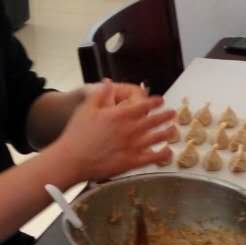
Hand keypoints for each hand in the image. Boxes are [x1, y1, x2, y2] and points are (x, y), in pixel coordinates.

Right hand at [55, 80, 175, 180]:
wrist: (72, 159)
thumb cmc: (77, 134)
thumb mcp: (86, 108)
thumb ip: (101, 94)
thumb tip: (108, 81)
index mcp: (120, 114)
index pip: (144, 105)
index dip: (154, 102)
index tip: (160, 100)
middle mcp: (130, 129)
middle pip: (155, 120)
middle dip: (166, 116)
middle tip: (172, 113)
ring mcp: (133, 146)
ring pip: (157, 138)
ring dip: (168, 132)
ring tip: (173, 129)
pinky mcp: (132, 162)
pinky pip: (153, 158)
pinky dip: (163, 154)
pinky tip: (167, 152)